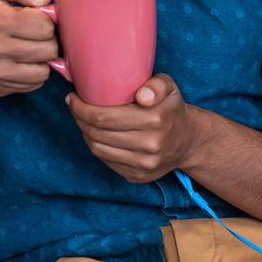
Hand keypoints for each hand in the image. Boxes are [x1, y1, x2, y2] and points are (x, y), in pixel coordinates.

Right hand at [0, 0, 58, 95]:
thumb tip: (46, 2)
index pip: (46, 27)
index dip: (48, 22)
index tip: (39, 20)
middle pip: (48, 50)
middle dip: (49, 41)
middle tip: (37, 36)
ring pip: (43, 72)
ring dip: (42, 61)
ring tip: (32, 50)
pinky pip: (31, 86)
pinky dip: (32, 75)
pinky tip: (22, 63)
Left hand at [68, 75, 200, 182]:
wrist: (188, 141)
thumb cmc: (171, 108)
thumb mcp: (169, 88)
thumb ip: (157, 85)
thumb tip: (142, 95)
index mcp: (156, 119)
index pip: (105, 117)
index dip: (82, 108)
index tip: (73, 98)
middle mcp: (150, 145)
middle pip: (98, 134)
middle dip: (79, 119)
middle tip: (74, 107)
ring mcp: (144, 164)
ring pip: (98, 150)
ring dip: (85, 134)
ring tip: (82, 120)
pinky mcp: (138, 177)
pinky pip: (107, 162)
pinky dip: (97, 148)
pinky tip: (96, 135)